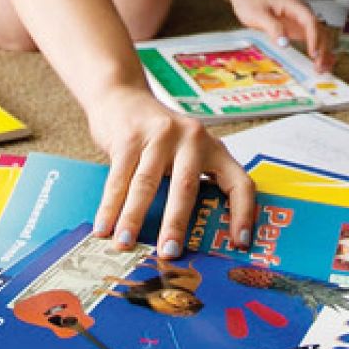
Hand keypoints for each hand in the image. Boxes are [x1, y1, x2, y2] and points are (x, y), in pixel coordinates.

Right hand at [88, 86, 254, 260]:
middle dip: (176, 224)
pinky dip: (110, 206)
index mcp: (213, 148)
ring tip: (126, 245)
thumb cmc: (158, 136)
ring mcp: (160, 135)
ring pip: (147, 184)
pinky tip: (104, 226)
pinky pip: (119, 177)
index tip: (240, 243)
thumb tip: (187, 237)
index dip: (243, 213)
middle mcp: (191, 138)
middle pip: (186, 187)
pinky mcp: (129, 136)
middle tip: (168, 253)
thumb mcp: (185, 152)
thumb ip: (190, 182)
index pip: (239, 182)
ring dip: (133, 218)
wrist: (122, 95)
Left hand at [229, 0, 334, 71]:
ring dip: (323, 52)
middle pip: (320, 30)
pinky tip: (322, 63)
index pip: (310, 21)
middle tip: (319, 67)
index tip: (313, 54)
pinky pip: (313, 40)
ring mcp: (301, 21)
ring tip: (321, 69)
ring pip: (320, 36)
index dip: (314, 38)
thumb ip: (272, 27)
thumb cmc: (252, 2)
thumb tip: (284, 44)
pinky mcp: (299, 29)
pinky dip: (319, 51)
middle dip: (322, 48)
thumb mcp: (258, 15)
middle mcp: (302, 13)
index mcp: (294, 5)